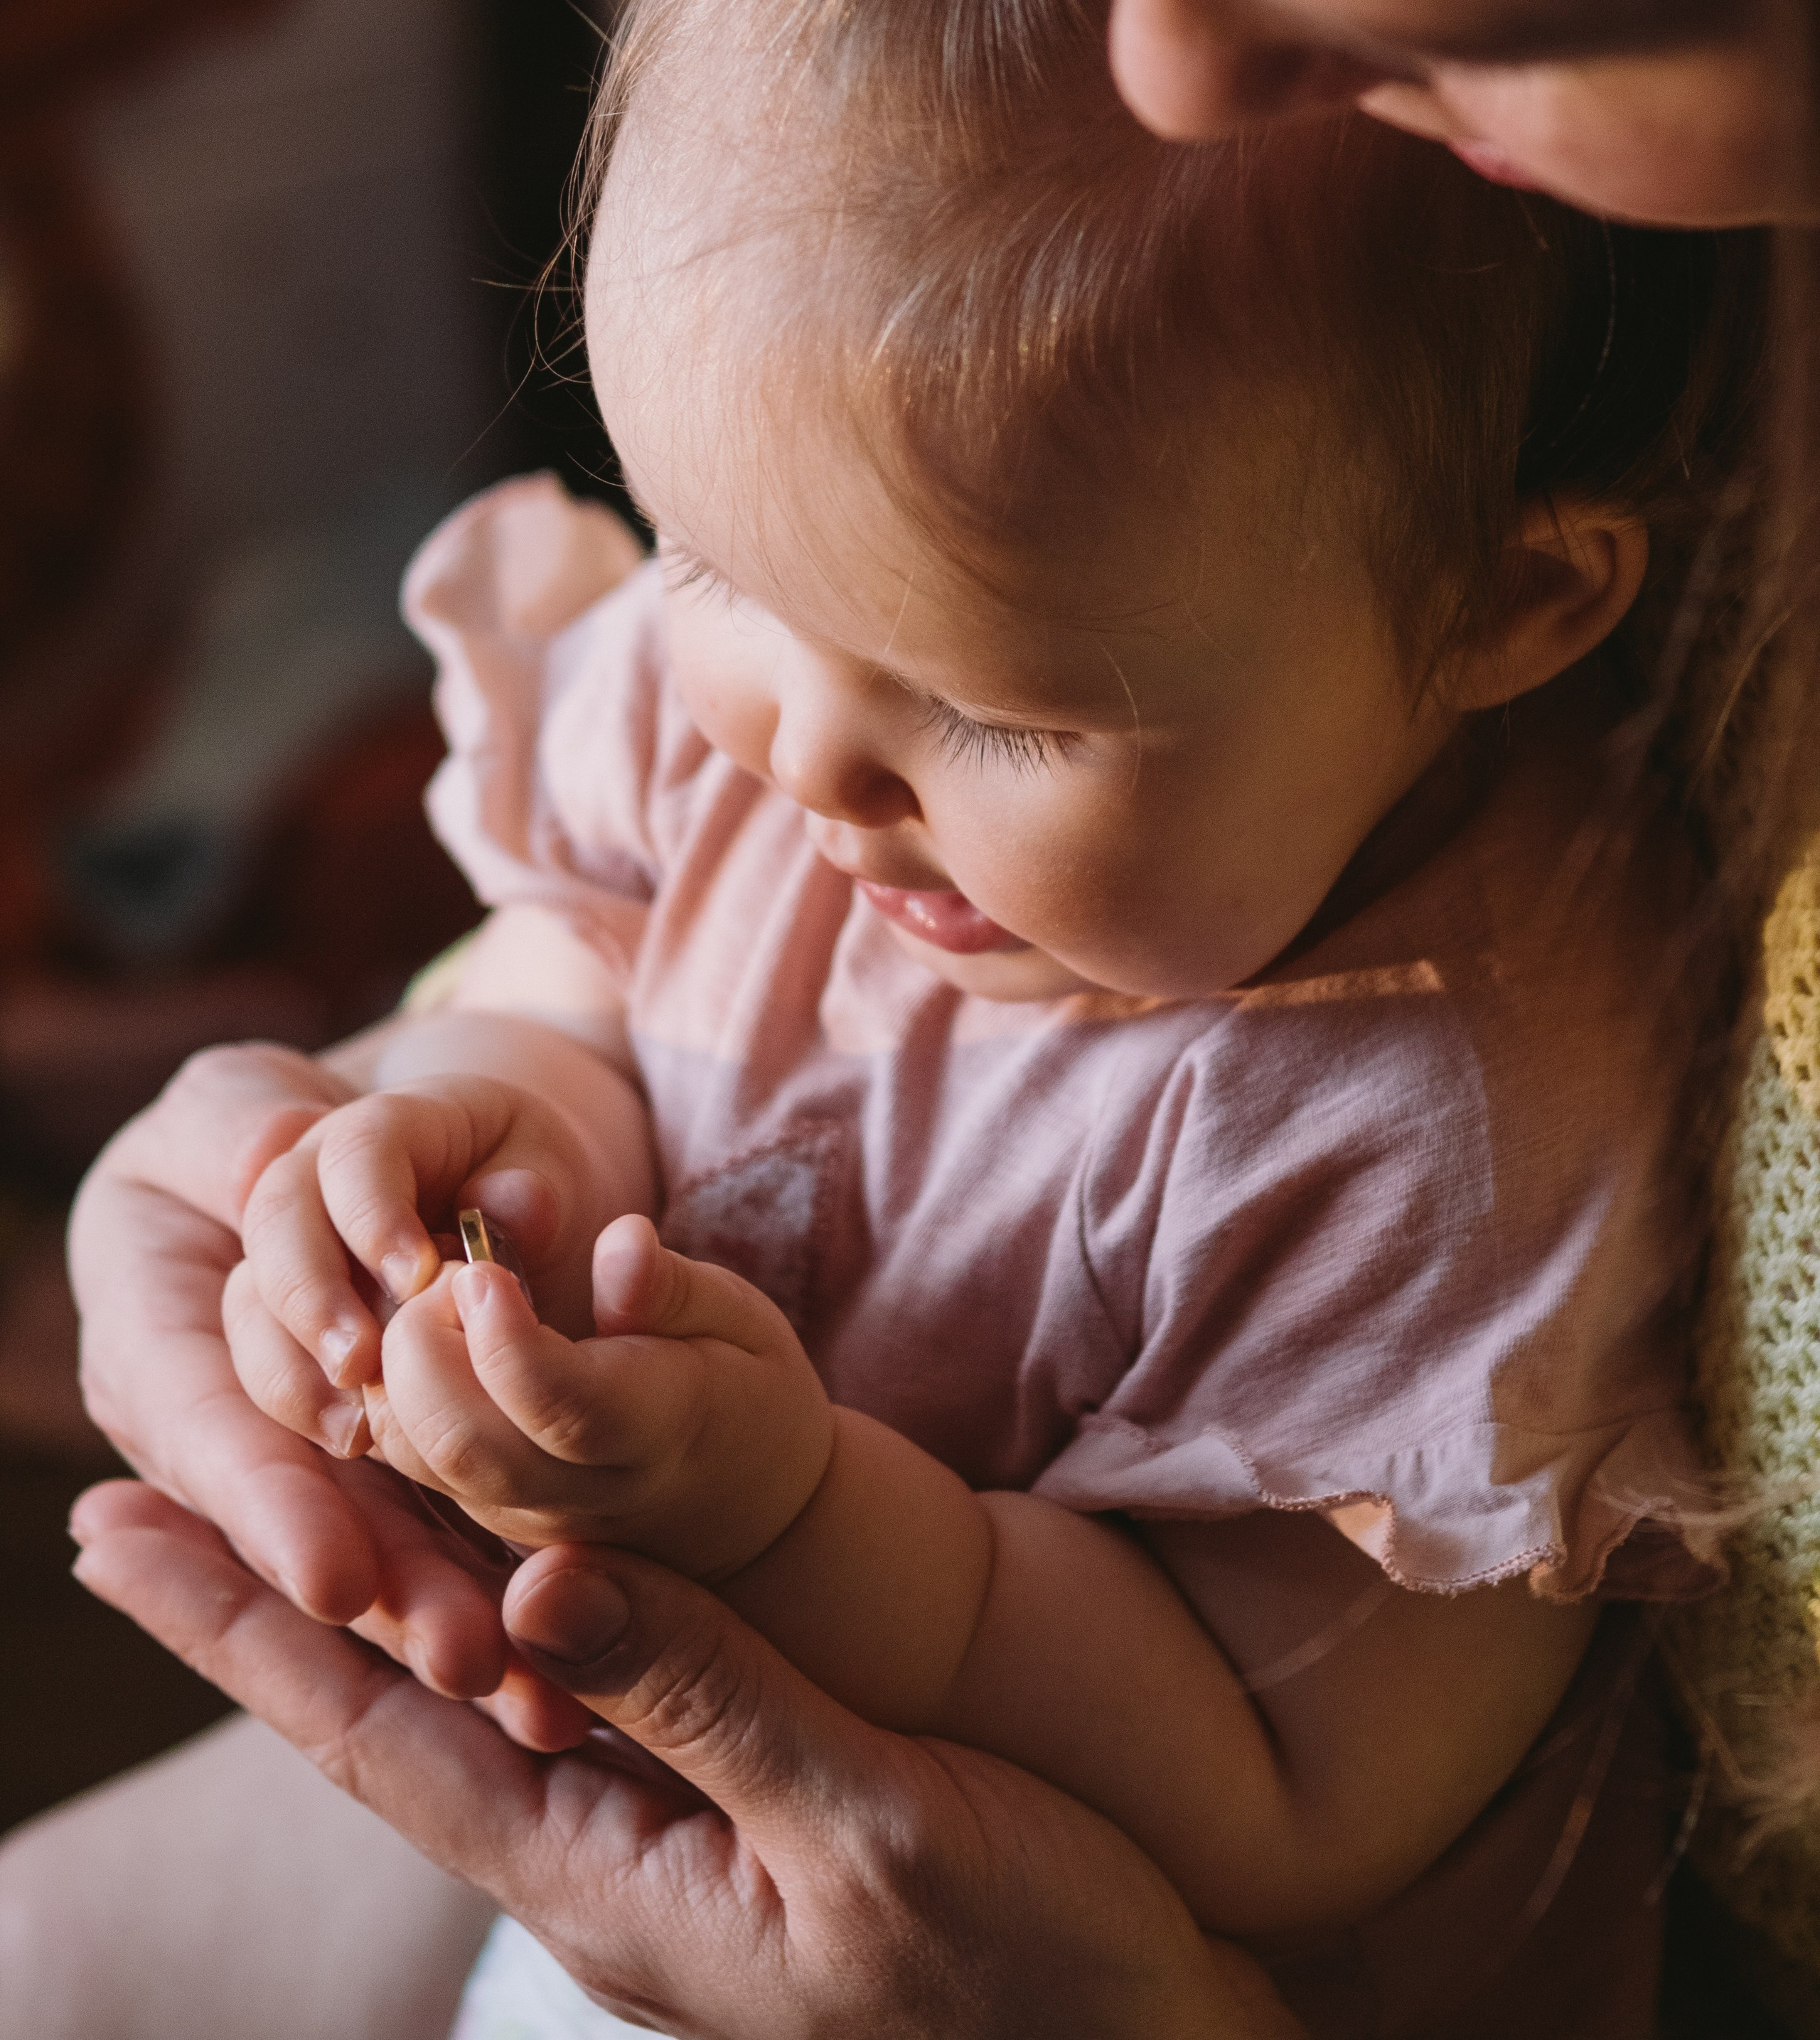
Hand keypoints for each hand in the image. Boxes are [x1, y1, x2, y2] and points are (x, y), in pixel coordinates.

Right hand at [67, 1045, 533, 1703]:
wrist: (314, 1163)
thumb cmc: (252, 1120)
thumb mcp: (229, 1103)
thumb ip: (237, 1130)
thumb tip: (273, 1154)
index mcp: (147, 1344)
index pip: (207, 1433)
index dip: (270, 1507)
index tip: (335, 1577)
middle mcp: (214, 1433)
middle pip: (304, 1529)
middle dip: (384, 1594)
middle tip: (466, 1658)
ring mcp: (298, 1471)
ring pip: (373, 1551)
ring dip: (447, 1617)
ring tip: (530, 1686)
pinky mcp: (381, 1483)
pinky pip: (430, 1538)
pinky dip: (488, 1598)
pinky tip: (560, 1672)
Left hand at [70, 1482, 1304, 2039]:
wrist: (1135, 2035)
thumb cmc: (1024, 1955)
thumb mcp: (871, 1830)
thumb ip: (709, 1700)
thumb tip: (531, 1580)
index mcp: (602, 1872)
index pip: (371, 1727)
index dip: (241, 1622)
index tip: (115, 1526)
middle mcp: (598, 1846)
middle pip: (386, 1693)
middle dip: (259, 1588)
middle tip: (127, 1485)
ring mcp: (659, 1823)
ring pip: (474, 1674)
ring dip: (371, 1569)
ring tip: (271, 1479)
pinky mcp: (730, 1789)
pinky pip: (580, 1674)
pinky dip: (506, 1580)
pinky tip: (480, 1540)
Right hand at [234, 1071, 636, 1434]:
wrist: (498, 1203)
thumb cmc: (527, 1173)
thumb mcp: (551, 1157)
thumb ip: (535, 1175)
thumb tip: (509, 1206)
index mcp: (386, 1125)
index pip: (356, 1150)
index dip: (374, 1211)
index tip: (416, 1277)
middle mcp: (316, 1177)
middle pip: (277, 1217)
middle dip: (309, 1295)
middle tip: (359, 1364)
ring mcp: (288, 1246)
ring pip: (250, 1294)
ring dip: (290, 1362)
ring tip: (353, 1424)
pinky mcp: (281, 1314)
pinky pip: (262, 1353)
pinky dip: (296, 1398)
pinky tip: (350, 1437)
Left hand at [367, 1215, 831, 1571]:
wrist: (740, 1509)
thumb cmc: (739, 1389)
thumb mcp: (739, 1322)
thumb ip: (673, 1289)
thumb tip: (620, 1243)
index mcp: (656, 1434)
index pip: (559, 1404)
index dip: (505, 1338)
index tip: (484, 1268)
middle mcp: (574, 1493)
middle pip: (459, 1440)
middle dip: (424, 1340)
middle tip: (460, 1270)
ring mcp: (518, 1517)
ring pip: (412, 1452)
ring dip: (401, 1363)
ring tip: (449, 1299)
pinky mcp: (478, 1516)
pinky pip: (403, 1457)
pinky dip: (392, 1388)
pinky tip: (435, 1337)